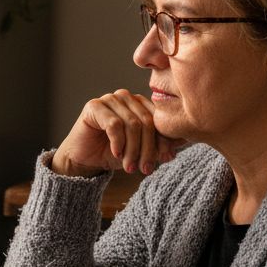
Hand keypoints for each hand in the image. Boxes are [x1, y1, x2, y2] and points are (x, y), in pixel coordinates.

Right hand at [52, 89, 180, 176]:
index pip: (159, 118)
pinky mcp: (94, 106)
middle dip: (148, 149)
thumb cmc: (113, 153)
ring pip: (132, 124)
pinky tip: (116, 154)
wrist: (84, 160)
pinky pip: (114, 124)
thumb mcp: (141, 151)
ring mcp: (110, 99)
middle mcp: (127, 97)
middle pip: (147, 122)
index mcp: (141, 103)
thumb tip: (181, 143)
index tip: (166, 159)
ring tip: (130, 167)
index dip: (164, 140)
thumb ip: (160, 145)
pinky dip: (118, 142)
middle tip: (145, 169)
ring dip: (133, 150)